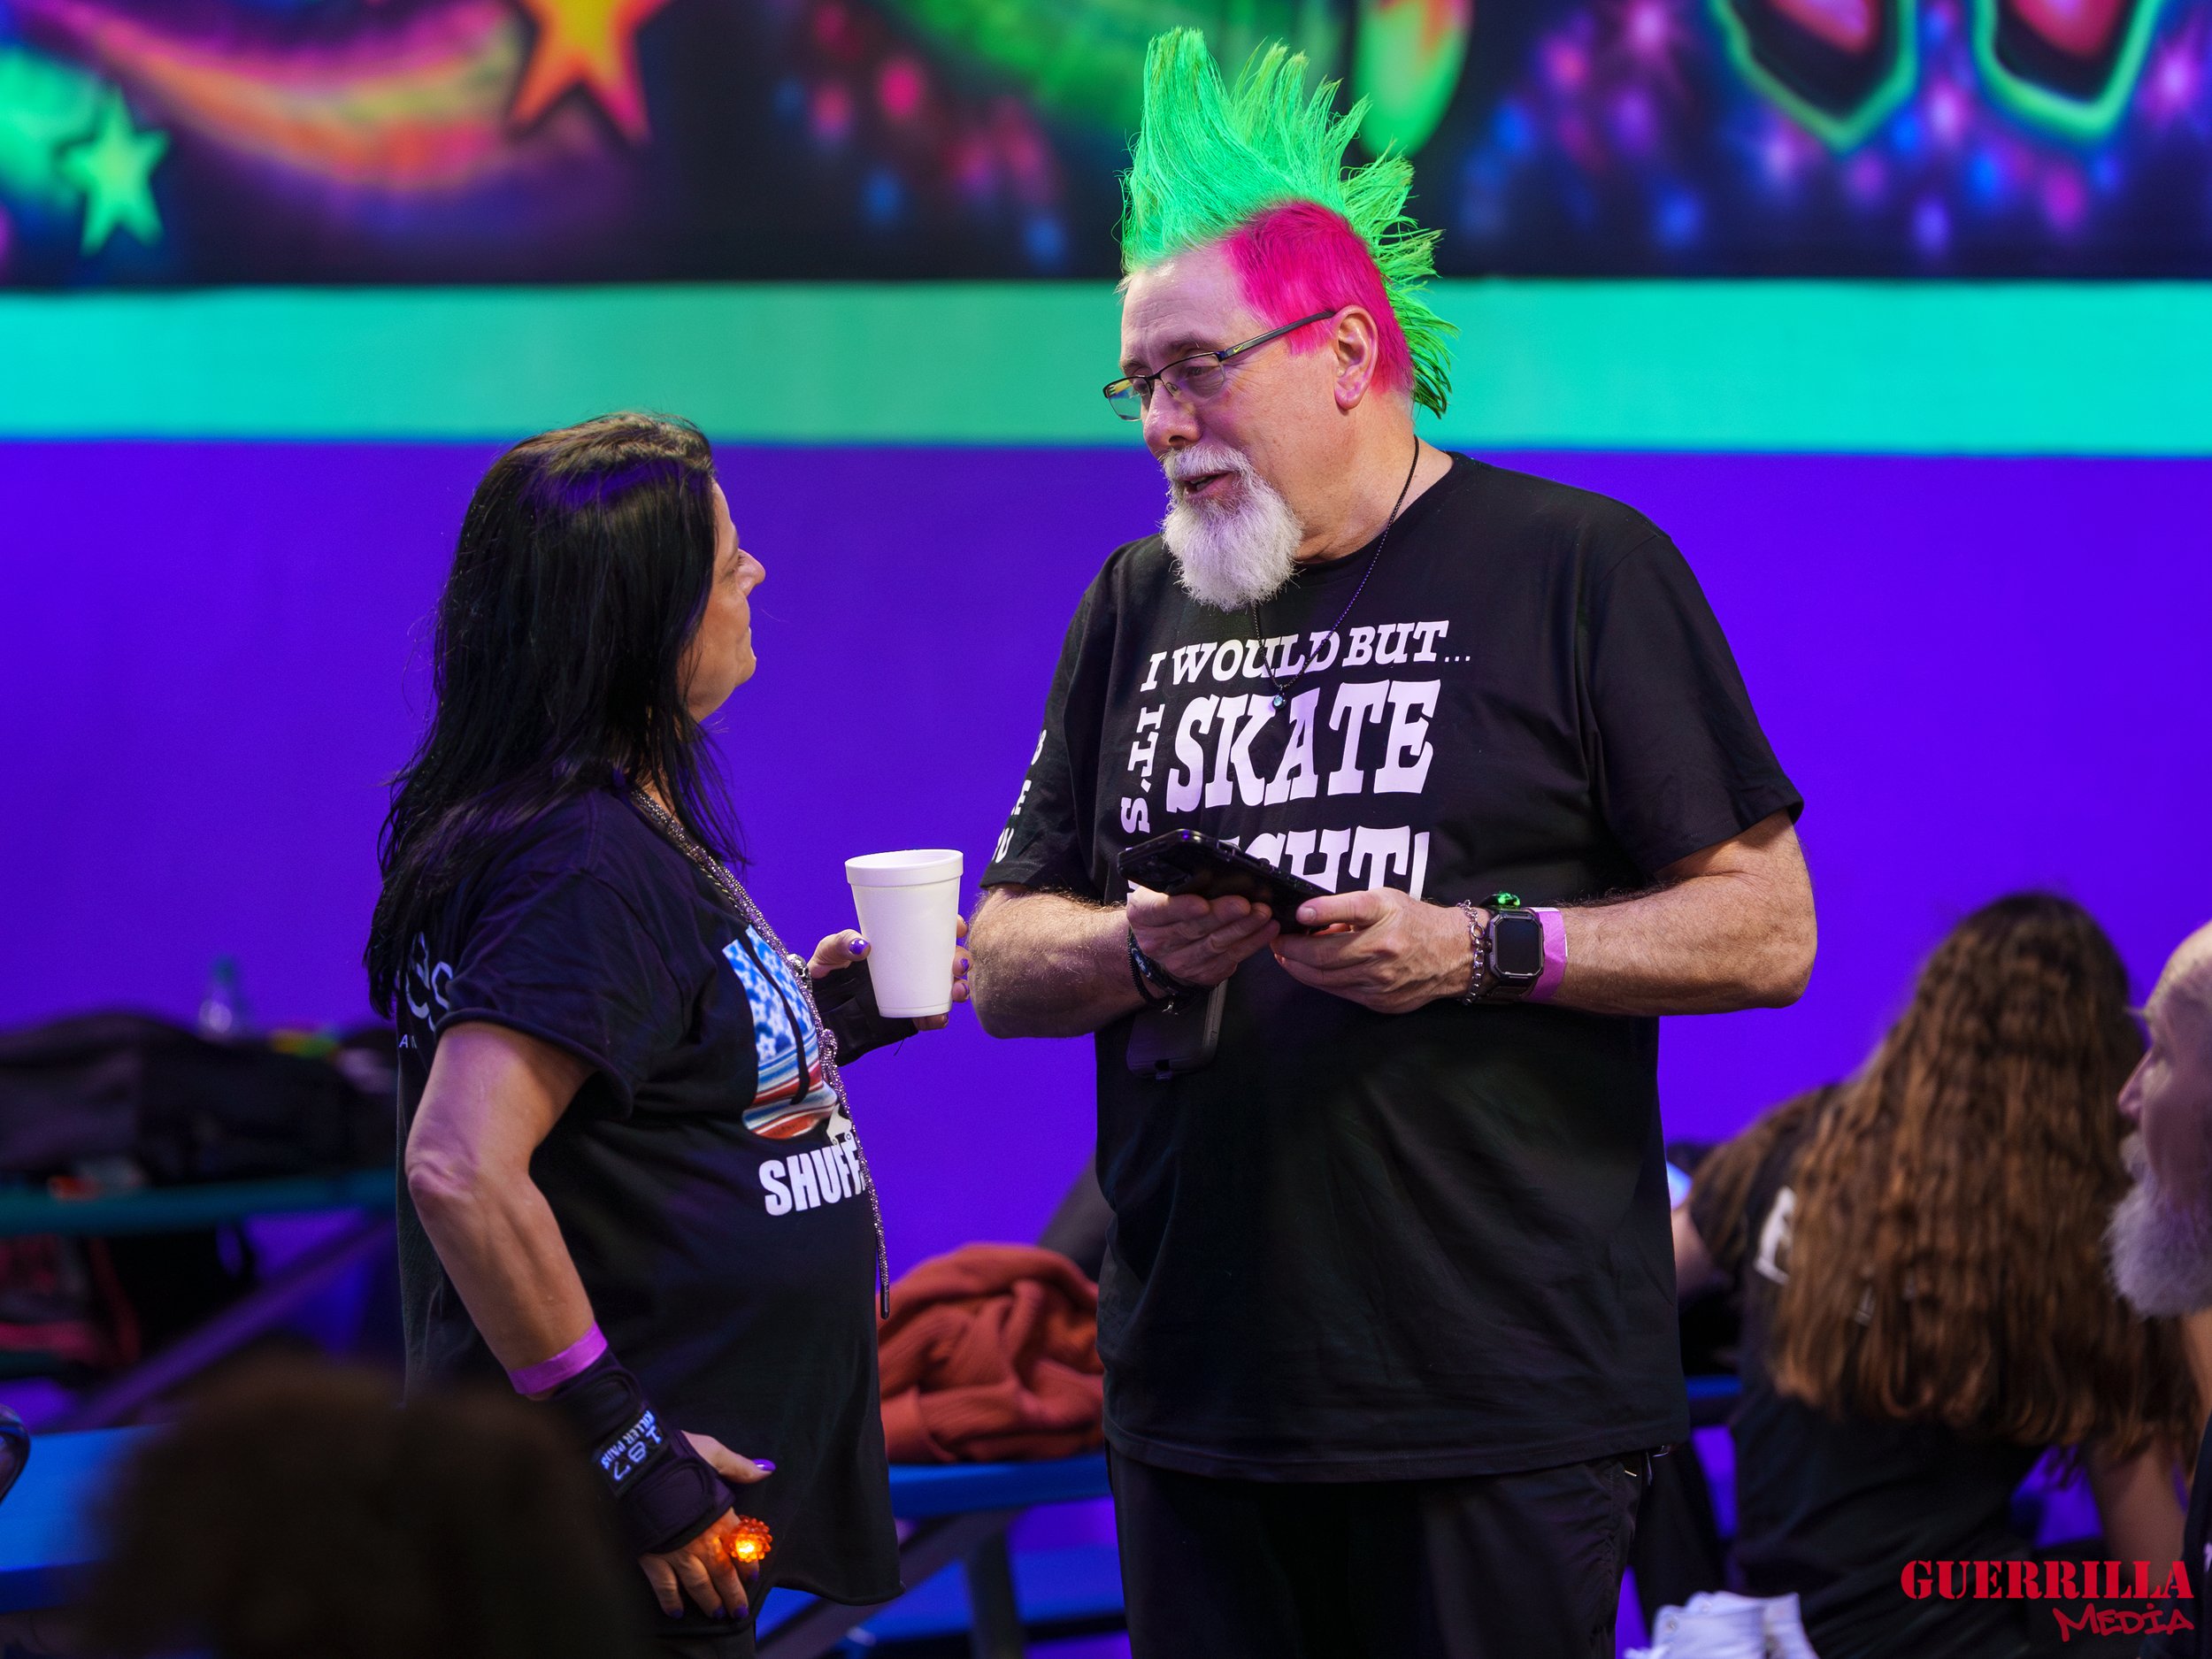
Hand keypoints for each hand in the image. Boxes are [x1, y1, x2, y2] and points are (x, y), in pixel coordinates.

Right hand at [636, 1434, 772, 1619]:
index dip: (748, 1564)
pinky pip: (664, 1587)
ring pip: (698, 1585)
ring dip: (709, 1602)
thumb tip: (767, 1469)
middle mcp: (702, 1540)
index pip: (741, 1547)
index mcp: (720, 1515)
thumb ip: (739, 1466)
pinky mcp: (652, 1558)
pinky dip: (670, 1601)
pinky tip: (676, 1613)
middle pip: (723, 1573)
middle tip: (740, 1612)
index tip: (752, 1578)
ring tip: (717, 1614)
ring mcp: (677, 1552)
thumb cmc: (676, 1455)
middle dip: (733, 1594)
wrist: (635, 1466)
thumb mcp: (713, 1452)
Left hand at [809, 918, 969, 1030]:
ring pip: (947, 988)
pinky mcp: (908, 1016)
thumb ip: (841, 943)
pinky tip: (939, 1017)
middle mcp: (913, 966)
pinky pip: (931, 1017)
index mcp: (901, 943)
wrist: (819, 1007)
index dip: (953, 928)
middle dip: (962, 961)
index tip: (958, 928)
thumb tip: (863, 946)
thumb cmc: (827, 970)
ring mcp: (913, 992)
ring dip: (960, 989)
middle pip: (949, 960)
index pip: (934, 931)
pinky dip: (939, 1018)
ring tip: (957, 992)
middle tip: (958, 966)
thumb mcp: (830, 950)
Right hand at [1127, 885, 1279, 989]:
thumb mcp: (1160, 889)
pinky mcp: (1201, 974)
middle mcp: (1157, 942)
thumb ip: (1180, 881)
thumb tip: (1216, 866)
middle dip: (1222, 916)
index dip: (1182, 908)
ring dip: (1242, 929)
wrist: (1160, 944)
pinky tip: (1265, 931)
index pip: (1160, 910)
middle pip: (1192, 929)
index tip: (1203, 903)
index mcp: (1142, 914)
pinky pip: (1229, 959)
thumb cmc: (1166, 908)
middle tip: (1245, 904)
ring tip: (1262, 914)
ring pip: (1214, 945)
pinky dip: (1251, 944)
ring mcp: (1179, 962)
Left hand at [1270, 888, 1471, 1013]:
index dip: (1320, 911)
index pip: (1350, 910)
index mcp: (1386, 917)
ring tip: (1286, 956)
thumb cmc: (1413, 921)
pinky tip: (1311, 970)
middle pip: (1324, 956)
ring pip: (1326, 979)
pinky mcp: (1380, 1001)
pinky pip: (1340, 992)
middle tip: (1277, 941)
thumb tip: (1309, 919)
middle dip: (1291, 950)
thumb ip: (1348, 910)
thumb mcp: (1384, 900)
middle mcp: (1383, 949)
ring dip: (1298, 968)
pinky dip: (1320, 981)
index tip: (1297, 912)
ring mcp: (1381, 980)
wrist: (1453, 955)